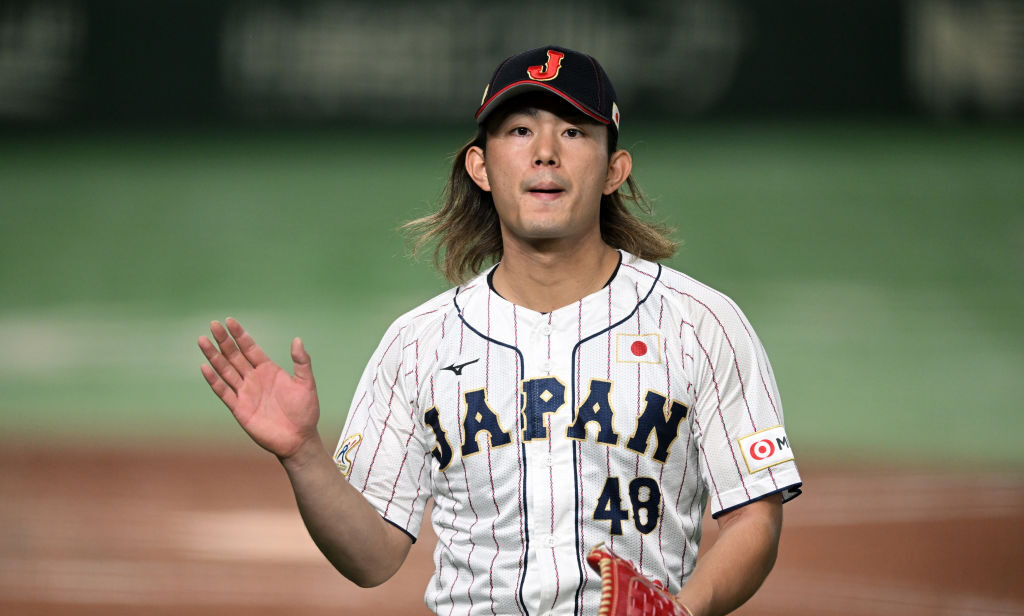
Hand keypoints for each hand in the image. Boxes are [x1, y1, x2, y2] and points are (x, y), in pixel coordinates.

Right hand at [199, 317, 319, 458]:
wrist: (298, 438)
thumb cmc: (305, 411)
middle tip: (213, 324)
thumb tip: (297, 340)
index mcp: (269, 370)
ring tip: (203, 340)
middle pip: (235, 355)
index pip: (250, 348)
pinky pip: (223, 392)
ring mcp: (245, 392)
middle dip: (224, 340)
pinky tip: (205, 367)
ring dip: (214, 356)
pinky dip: (214, 380)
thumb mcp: (306, 384)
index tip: (229, 321)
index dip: (240, 335)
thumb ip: (302, 362)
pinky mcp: (239, 408)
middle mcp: (254, 378)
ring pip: (226, 370)